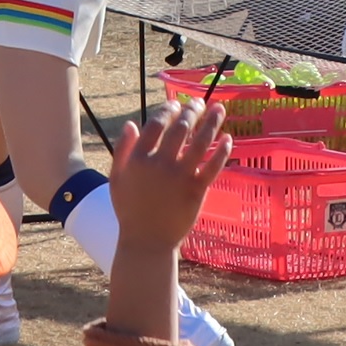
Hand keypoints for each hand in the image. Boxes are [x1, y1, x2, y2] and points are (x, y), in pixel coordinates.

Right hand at [99, 102, 230, 255]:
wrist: (147, 242)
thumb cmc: (130, 210)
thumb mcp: (117, 179)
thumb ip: (122, 150)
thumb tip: (130, 123)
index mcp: (139, 159)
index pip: (156, 124)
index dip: (168, 110)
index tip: (175, 105)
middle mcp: (160, 164)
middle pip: (181, 129)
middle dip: (192, 111)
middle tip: (199, 103)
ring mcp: (180, 177)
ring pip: (200, 142)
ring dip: (212, 122)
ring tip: (219, 109)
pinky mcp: (196, 190)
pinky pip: (213, 166)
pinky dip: (222, 150)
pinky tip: (228, 138)